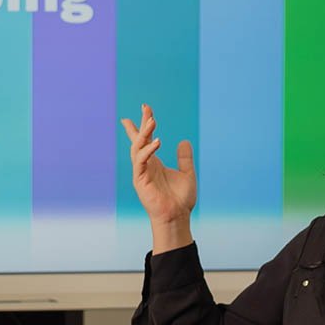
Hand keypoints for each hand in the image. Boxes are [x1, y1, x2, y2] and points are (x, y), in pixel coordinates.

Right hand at [120, 104, 196, 223]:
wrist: (177, 217)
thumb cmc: (180, 199)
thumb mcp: (187, 173)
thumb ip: (185, 158)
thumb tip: (184, 141)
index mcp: (154, 163)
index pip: (145, 140)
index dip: (143, 124)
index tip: (145, 108)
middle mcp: (145, 165)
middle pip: (139, 140)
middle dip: (142, 123)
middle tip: (146, 107)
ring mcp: (141, 172)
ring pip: (137, 147)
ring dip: (144, 133)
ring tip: (153, 120)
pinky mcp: (140, 180)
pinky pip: (141, 161)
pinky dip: (148, 150)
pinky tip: (157, 141)